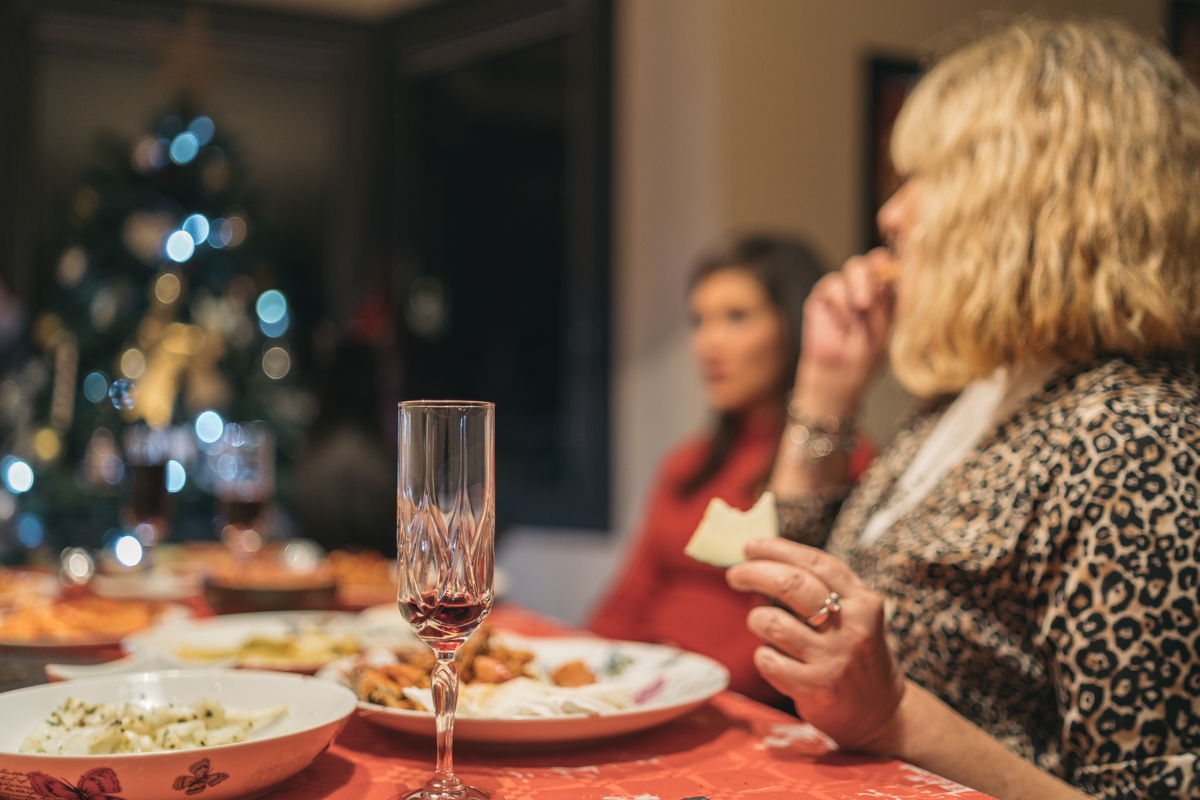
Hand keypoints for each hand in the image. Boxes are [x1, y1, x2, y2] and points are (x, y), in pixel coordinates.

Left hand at [726, 537, 904, 751]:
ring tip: (761, 624)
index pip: (816, 562)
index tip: (750, 546)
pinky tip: (773, 658)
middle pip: (791, 584)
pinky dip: (762, 655)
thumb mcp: (855, 615)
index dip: (777, 549)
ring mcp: (834, 659)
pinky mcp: (816, 688)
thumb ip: (822, 590)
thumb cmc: (857, 654)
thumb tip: (764, 563)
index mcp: (864, 601)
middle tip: (735, 575)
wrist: (881, 713)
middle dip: (754, 573)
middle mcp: (852, 627)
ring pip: (773, 623)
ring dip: (757, 619)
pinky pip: (768, 660)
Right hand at [795, 248, 895, 414]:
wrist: (836, 378)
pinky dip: (838, 301)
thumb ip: (893, 305)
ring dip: (857, 287)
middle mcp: (870, 287)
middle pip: (876, 260)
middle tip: (870, 300)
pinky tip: (842, 321)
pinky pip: (832, 284)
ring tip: (858, 312)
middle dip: (875, 275)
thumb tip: (908, 275)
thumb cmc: (865, 361)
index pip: (899, 268)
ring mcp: (846, 289)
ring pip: (854, 267)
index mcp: (891, 295)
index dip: (901, 266)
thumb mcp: (887, 333)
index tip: (901, 275)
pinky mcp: (824, 295)